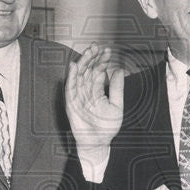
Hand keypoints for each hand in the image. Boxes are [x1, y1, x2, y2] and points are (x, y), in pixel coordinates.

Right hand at [65, 44, 123, 160]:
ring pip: (79, 75)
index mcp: (97, 90)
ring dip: (83, 63)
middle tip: (97, 46)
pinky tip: (74, 65)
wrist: (98, 143)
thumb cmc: (107, 128)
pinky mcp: (71, 102)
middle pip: (88, 70)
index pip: (98, 71)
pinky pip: (70, 87)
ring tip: (89, 52)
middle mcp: (86, 91)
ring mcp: (78, 96)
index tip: (108, 51)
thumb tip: (119, 70)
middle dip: (92, 58)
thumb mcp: (117, 106)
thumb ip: (117, 88)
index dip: (102, 61)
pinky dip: (71, 76)